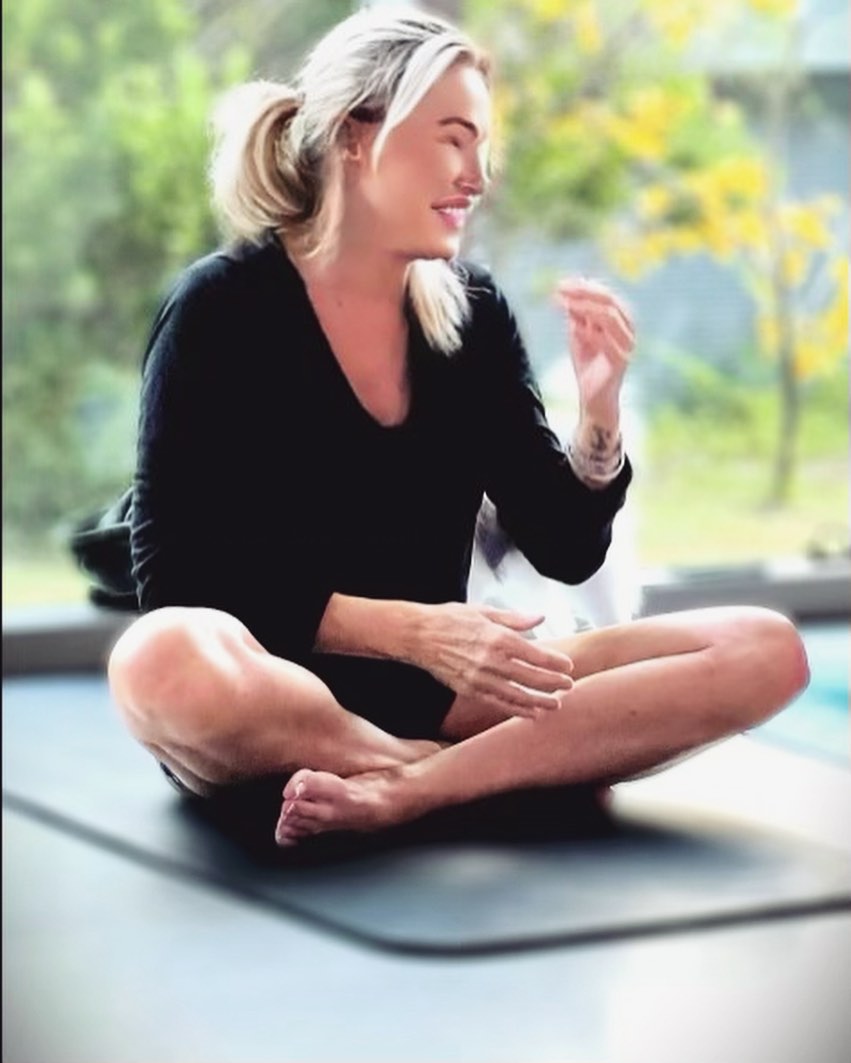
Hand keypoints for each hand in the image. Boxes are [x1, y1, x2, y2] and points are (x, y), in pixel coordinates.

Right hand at [408, 602, 574, 718]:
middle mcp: (491, 660)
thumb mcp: (484, 611)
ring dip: (539, 701)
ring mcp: (480, 678)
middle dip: (553, 683)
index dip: (555, 663)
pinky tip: (531, 713)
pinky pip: (498, 703)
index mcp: (498, 637)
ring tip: (555, 705)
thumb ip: (514, 618)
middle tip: (569, 686)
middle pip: (531, 677)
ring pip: (517, 695)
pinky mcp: (469, 689)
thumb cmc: (450, 619)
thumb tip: (540, 617)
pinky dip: (517, 710)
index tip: (568, 666)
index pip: (536, 655)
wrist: (418, 635)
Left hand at [555, 278, 634, 421]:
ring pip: (610, 317)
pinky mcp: (621, 361)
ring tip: (565, 304)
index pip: (605, 295)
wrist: (593, 397)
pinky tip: (574, 328)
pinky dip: (590, 332)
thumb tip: (569, 291)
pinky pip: (607, 342)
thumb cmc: (588, 365)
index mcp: (620, 320)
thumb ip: (577, 315)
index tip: (560, 284)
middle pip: (609, 301)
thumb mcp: (578, 334)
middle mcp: (628, 329)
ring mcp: (627, 345)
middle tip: (561, 289)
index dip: (583, 286)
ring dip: (585, 307)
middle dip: (584, 292)